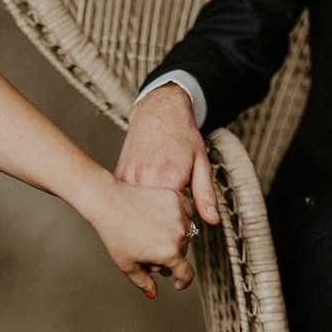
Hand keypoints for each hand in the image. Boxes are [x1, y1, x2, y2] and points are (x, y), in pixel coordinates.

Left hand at [91, 176, 195, 296]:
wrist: (109, 202)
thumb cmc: (115, 234)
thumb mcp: (127, 264)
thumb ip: (143, 282)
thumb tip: (153, 293)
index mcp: (169, 254)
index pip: (186, 274)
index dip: (182, 282)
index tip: (177, 284)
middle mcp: (179, 235)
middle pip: (182, 253)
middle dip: (169, 256)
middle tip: (148, 251)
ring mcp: (179, 215)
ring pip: (186, 233)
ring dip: (175, 236)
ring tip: (152, 233)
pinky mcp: (176, 198)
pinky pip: (186, 212)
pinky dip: (179, 217)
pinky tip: (163, 218)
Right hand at [116, 84, 219, 226]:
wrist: (158, 112)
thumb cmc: (182, 136)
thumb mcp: (201, 164)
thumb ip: (206, 195)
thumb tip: (212, 220)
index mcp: (168, 180)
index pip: (175, 219)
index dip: (182, 218)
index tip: (184, 209)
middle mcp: (144, 180)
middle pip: (154, 217)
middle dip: (164, 217)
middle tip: (171, 201)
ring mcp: (128, 178)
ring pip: (139, 210)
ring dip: (148, 210)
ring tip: (157, 196)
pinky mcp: (118, 177)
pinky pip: (128, 200)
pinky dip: (136, 202)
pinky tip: (144, 193)